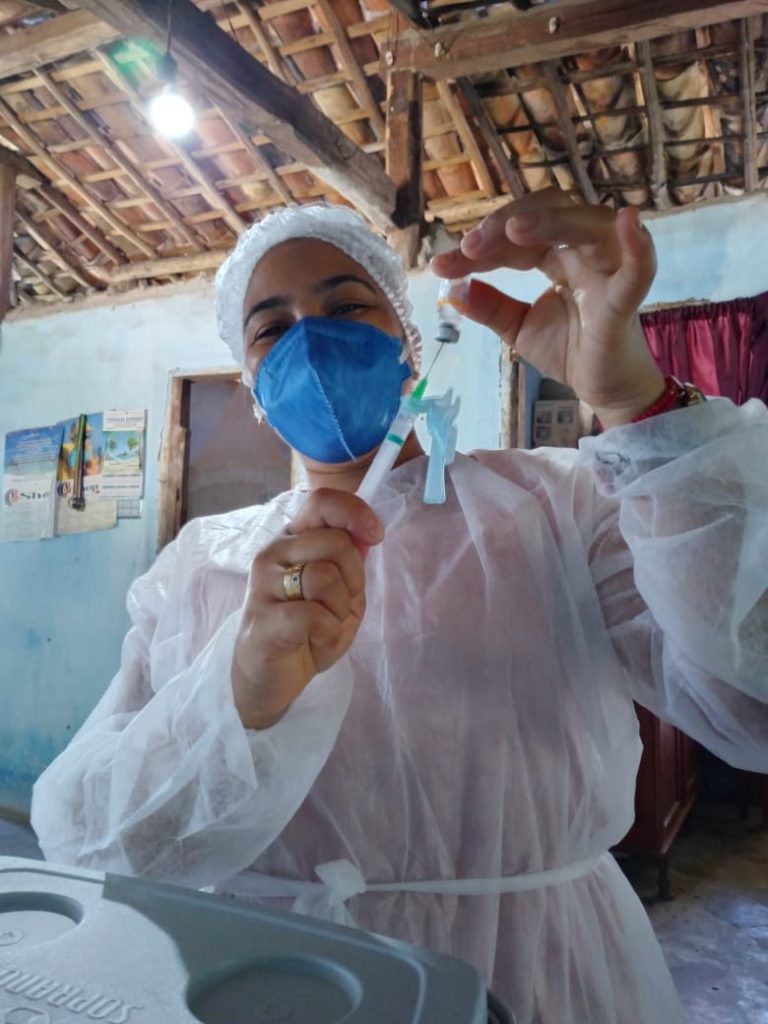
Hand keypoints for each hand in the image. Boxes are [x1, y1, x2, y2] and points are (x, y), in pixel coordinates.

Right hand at [232, 489, 383, 728]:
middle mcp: (274, 553)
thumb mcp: (342, 592)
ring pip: (324, 577)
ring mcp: (263, 584)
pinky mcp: (262, 618)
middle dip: (354, 577)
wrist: (271, 676)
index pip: (321, 502)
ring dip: (339, 608)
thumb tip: (366, 533)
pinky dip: (329, 631)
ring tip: (326, 624)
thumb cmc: (307, 629)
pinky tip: (319, 640)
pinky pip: (312, 614)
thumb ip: (352, 561)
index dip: (354, 512)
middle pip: (334, 542)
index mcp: (294, 539)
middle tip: (343, 604)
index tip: (375, 534)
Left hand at [431, 188, 665, 427]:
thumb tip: (452, 290)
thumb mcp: (518, 327)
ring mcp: (609, 272)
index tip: (442, 265)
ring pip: (589, 225)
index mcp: (560, 255)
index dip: (481, 244)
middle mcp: (586, 253)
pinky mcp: (625, 302)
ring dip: (551, 221)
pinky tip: (627, 219)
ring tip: (513, 229)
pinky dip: (637, 245)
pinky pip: (638, 269)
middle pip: (552, 213)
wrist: (602, 389)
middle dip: (507, 223)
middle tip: (470, 245)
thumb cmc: (570, 350)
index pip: (519, 234)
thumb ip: (489, 306)